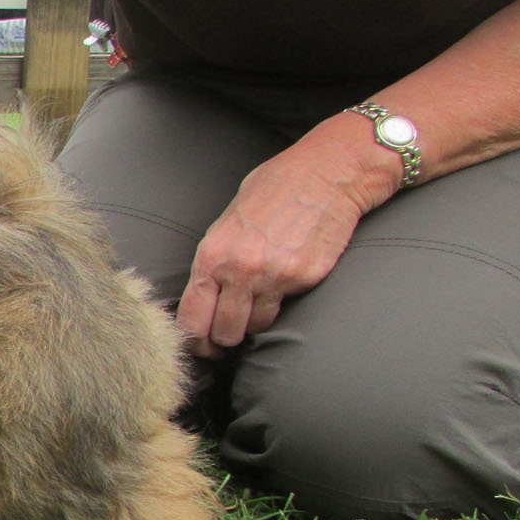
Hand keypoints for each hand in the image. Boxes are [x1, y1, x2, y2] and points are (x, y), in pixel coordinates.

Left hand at [176, 130, 384, 358]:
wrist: (327, 174)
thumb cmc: (275, 188)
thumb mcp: (229, 219)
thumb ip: (215, 257)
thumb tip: (204, 292)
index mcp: (212, 254)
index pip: (192, 318)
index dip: (195, 340)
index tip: (201, 346)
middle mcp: (239, 270)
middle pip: (224, 333)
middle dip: (224, 339)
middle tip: (229, 336)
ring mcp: (273, 277)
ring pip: (256, 327)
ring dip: (254, 323)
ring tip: (256, 306)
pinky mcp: (304, 279)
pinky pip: (286, 309)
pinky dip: (282, 305)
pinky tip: (283, 285)